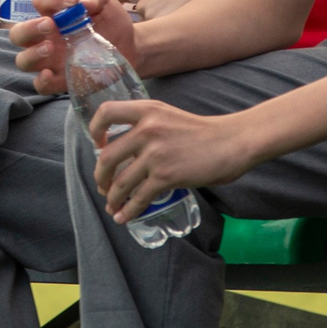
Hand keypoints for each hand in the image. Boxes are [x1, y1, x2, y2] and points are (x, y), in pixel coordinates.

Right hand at [9, 0, 127, 94]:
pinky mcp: (62, 81)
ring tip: (50, 48)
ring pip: (23, 60)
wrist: (131, 46)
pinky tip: (50, 74)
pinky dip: (41, 81)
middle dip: (29, 28)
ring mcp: (51, 61)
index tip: (73, 0)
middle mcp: (47, 37)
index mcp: (54, 15)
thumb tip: (82, 3)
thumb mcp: (106, 1)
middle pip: (18, 34)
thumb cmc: (112, 20)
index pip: (39, 2)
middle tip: (50, 25)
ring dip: (32, 53)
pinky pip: (41, 86)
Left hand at [91, 100, 253, 219]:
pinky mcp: (166, 176)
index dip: (95, 130)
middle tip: (102, 186)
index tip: (97, 144)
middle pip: (106, 157)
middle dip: (99, 176)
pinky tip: (124, 217)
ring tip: (112, 206)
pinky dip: (128, 211)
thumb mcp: (168, 116)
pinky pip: (139, 198)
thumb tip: (124, 148)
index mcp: (146, 110)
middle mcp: (146, 129)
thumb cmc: (202, 132)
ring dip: (112, 198)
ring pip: (120, 182)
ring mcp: (155, 154)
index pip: (106, 112)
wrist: (231, 142)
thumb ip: (146, 125)